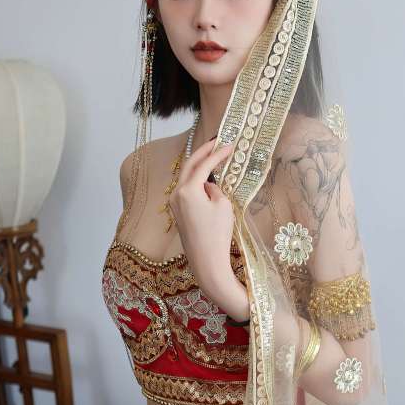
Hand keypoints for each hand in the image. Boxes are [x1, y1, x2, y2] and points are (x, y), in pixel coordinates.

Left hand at [167, 137, 236, 297]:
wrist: (207, 262)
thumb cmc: (217, 235)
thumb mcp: (222, 206)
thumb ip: (214, 189)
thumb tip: (207, 186)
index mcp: (187, 190)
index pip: (203, 165)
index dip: (217, 153)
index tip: (229, 144)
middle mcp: (176, 194)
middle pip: (189, 165)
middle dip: (203, 152)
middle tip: (216, 142)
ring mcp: (175, 204)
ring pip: (186, 178)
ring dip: (199, 166)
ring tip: (213, 157)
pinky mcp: (178, 213)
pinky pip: (186, 190)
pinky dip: (196, 181)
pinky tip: (207, 178)